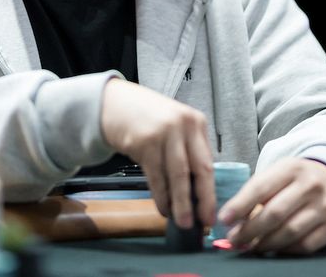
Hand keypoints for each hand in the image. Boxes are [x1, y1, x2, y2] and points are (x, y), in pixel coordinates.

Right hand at [100, 78, 214, 228]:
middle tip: (202, 222)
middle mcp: (184, 126)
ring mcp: (164, 133)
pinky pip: (156, 176)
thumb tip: (199, 190)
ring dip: (180, 203)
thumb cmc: (148, 118)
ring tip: (182, 221)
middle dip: (202, 200)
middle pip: (199, 169)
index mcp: (196, 123)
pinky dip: (161, 196)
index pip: (208, 162)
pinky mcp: (145, 142)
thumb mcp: (175, 126)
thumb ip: (189, 150)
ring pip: (178, 176)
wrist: (115, 104)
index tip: (211, 211)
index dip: (210, 191)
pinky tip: (163, 208)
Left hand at [217, 158, 325, 254]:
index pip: (261, 187)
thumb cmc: (294, 179)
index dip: (240, 205)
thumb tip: (231, 220)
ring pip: (289, 232)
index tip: (224, 219)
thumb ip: (256, 192)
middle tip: (234, 240)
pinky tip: (272, 249)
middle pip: (275, 213)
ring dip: (265, 244)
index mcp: (291, 168)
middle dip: (250, 230)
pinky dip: (285, 250)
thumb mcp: (277, 174)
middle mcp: (311, 186)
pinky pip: (304, 246)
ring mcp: (325, 207)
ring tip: (250, 246)